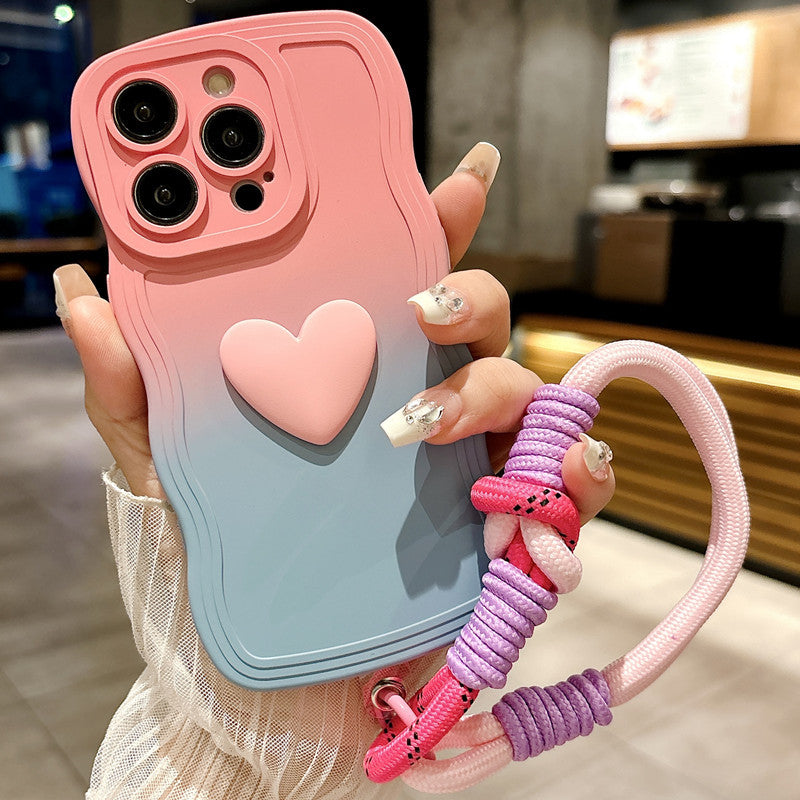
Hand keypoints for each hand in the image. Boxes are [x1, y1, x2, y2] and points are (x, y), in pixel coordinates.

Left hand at [54, 141, 613, 522]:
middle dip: (468, 298)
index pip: (409, 279)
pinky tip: (565, 474)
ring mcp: (467, 462)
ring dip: (494, 389)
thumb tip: (81, 298)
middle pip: (481, 319)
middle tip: (419, 310)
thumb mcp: (167, 465)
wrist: (273, 673)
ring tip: (424, 423)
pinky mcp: (502, 525)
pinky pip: (566, 486)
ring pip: (523, 391)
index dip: (442, 225)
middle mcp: (424, 402)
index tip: (465, 177)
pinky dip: (581, 474)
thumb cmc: (227, 556)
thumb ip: (133, 388)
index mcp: (361, 371)